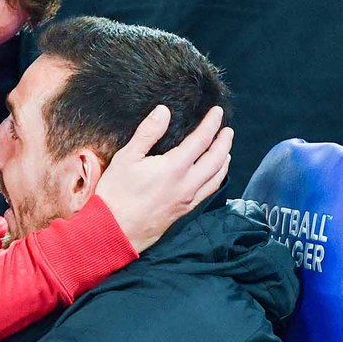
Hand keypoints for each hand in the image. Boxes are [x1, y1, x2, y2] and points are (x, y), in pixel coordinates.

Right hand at [96, 105, 232, 252]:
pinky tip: (213, 176)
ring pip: (216, 178)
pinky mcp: (184, 212)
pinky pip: (209, 192)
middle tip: (227, 130)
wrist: (115, 230)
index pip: (201, 140)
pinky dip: (217, 179)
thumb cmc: (116, 194)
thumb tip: (163, 111)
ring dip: (224, 161)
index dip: (211, 124)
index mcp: (174, 168)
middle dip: (224, 142)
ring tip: (226, 150)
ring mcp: (188, 200)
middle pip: (216, 159)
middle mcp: (187, 184)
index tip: (217, 112)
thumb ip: (147, 133)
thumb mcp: (126, 158)